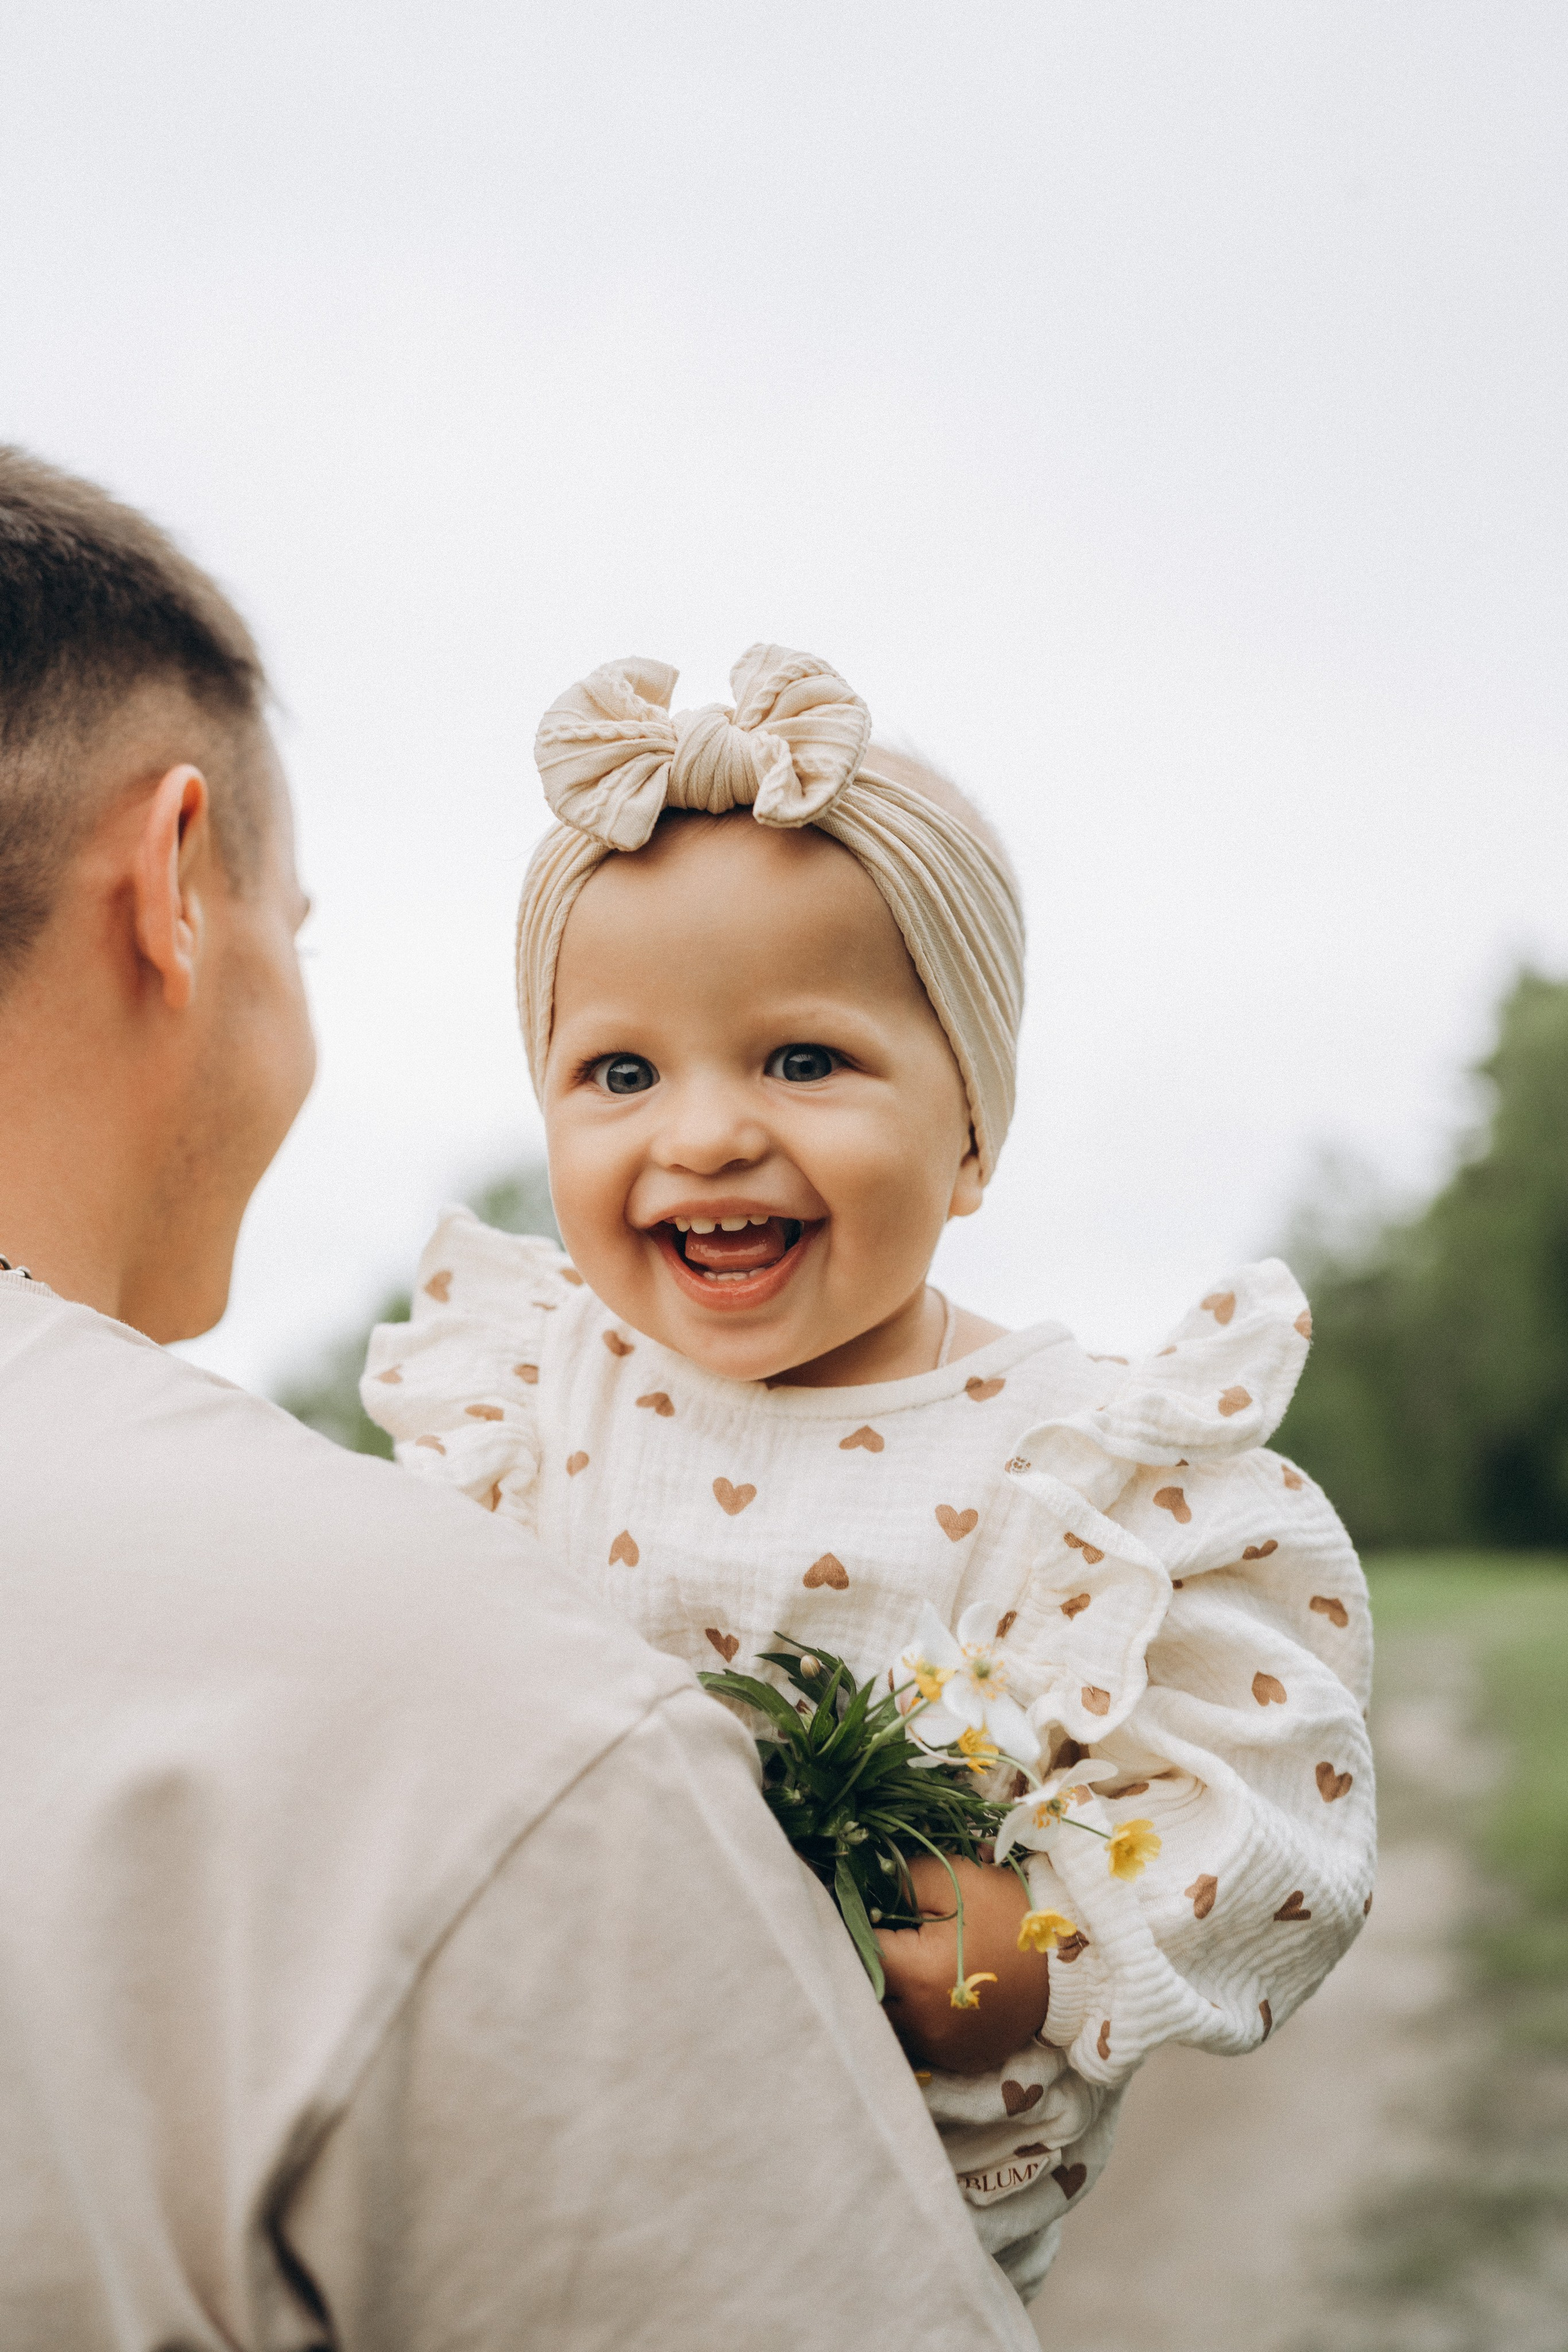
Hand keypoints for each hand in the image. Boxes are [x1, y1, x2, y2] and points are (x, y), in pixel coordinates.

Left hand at [875, 1853, 1050, 2076]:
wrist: (1069, 1961)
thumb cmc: (1010, 1912)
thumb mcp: (955, 1879)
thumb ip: (901, 1880)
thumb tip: (862, 1881)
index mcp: (917, 1974)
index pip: (857, 1950)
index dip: (854, 1925)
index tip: (862, 1909)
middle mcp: (922, 2021)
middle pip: (865, 1992)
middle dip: (866, 1963)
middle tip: (881, 1936)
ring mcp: (940, 2048)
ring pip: (887, 2023)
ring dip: (888, 1995)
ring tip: (906, 1964)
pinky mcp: (958, 2061)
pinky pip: (916, 2042)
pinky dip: (914, 2020)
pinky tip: (929, 1993)